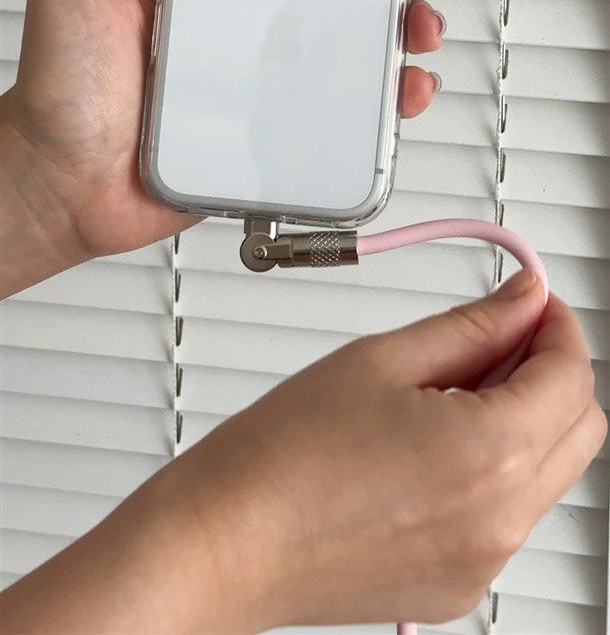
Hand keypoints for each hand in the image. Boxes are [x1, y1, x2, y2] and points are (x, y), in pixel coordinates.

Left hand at [1, 0, 459, 293]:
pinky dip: (392, 88)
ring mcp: (268, 65)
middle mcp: (244, 10)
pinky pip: (351, 98)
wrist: (70, 185)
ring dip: (407, 9)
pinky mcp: (281, 118)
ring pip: (358, 27)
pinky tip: (405, 80)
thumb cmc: (63, 89)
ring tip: (420, 8)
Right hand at [171, 273, 605, 631]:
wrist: (225, 539)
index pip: (571, 373)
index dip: (555, 323)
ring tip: (450, 387)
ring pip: (549, 472)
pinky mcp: (457, 587)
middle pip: (580, 426)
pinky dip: (495, 469)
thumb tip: (523, 300)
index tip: (530, 302)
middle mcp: (502, 520)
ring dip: (524, 418)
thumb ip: (471, 325)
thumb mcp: (383, 358)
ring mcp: (483, 563)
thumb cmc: (284, 455)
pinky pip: (508, 515)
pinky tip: (433, 441)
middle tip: (496, 336)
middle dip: (551, 370)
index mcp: (492, 454)